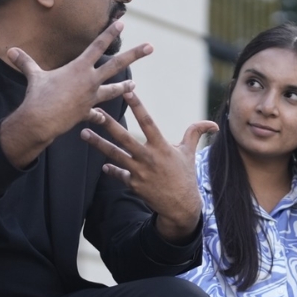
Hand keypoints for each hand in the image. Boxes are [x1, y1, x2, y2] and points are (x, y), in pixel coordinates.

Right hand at [0, 22, 146, 167]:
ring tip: (134, 86)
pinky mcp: (88, 112)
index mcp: (79, 67)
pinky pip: (97, 114)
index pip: (98, 46)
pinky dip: (99, 116)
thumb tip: (10, 50)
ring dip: (124, 88)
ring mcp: (92, 97)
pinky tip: (103, 118)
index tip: (122, 22)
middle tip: (150, 47)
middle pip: (117, 64)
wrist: (41, 120)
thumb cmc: (38, 96)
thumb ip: (25, 62)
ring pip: (113, 90)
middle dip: (135, 54)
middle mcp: (90, 81)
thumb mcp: (33, 76)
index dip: (110, 33)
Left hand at [81, 90, 217, 240]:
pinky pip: (119, 174)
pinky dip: (111, 170)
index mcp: (162, 146)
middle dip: (108, 124)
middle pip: (125, 138)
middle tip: (94, 112)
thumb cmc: (185, 176)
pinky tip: (103, 165)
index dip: (138, 106)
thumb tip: (213, 124)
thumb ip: (195, 134)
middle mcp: (149, 157)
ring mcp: (140, 172)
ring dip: (98, 144)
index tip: (127, 91)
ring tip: (83, 133)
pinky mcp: (134, 184)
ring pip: (115, 155)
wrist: (181, 206)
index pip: (148, 121)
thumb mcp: (190, 153)